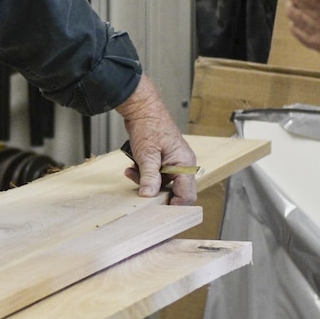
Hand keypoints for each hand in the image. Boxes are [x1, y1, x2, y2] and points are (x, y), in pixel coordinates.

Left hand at [116, 78, 198, 204]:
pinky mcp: (163, 160)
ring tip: (133, 172)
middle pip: (175, 191)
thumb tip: (149, 196)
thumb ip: (149, 177)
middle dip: (157, 193)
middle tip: (142, 191)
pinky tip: (132, 168)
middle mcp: (182, 164)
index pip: (187, 194)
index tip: (160, 210)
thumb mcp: (147, 155)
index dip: (175, 205)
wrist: (141, 108)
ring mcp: (173, 162)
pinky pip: (156, 175)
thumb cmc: (149, 126)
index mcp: (185, 164)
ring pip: (163, 184)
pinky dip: (144, 175)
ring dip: (147, 182)